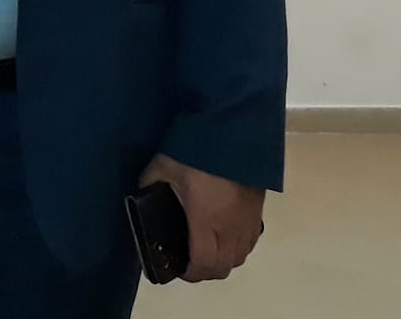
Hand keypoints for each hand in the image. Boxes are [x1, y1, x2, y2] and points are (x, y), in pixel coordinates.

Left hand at [138, 154, 264, 280]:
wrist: (231, 127)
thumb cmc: (193, 149)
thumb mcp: (162, 167)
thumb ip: (150, 186)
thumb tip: (141, 198)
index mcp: (206, 219)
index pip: (203, 262)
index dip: (189, 273)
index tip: (177, 268)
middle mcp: (231, 226)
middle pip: (224, 266)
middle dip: (205, 270)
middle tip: (188, 260)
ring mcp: (248, 218)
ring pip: (240, 255)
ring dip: (223, 259)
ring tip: (206, 247)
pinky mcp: (259, 208)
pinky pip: (251, 240)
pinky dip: (237, 245)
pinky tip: (224, 232)